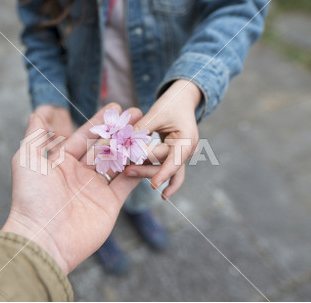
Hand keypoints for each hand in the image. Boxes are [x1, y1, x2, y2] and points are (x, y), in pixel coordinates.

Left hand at [2, 104, 142, 273]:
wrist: (43, 239)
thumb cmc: (32, 198)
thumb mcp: (28, 161)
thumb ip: (35, 136)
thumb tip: (36, 113)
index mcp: (62, 162)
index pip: (85, 137)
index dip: (100, 122)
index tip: (116, 108)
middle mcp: (80, 174)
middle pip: (105, 147)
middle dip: (120, 131)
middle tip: (138, 113)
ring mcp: (96, 189)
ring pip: (118, 162)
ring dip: (132, 147)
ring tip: (147, 131)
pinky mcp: (110, 204)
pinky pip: (127, 183)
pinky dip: (137, 170)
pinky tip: (147, 155)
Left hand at [126, 79, 201, 199]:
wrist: (183, 99)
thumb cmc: (171, 103)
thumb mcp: (156, 113)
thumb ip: (142, 129)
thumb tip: (123, 143)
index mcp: (187, 140)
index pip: (174, 160)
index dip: (163, 172)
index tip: (154, 185)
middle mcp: (187, 150)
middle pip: (166, 166)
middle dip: (146, 169)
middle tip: (125, 170)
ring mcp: (182, 155)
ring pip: (167, 171)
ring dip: (148, 173)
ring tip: (128, 173)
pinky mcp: (175, 156)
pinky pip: (169, 170)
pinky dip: (162, 178)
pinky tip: (163, 195)